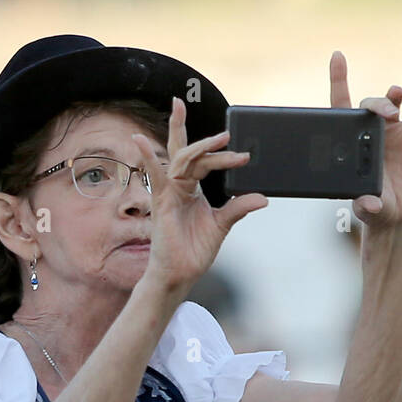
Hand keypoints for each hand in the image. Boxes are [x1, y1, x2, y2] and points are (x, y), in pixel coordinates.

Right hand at [130, 97, 267, 296]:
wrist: (181, 273)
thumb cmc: (194, 251)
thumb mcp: (222, 224)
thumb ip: (238, 207)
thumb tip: (262, 198)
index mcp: (192, 189)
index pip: (205, 162)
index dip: (223, 156)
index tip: (244, 157)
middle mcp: (179, 186)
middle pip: (187, 151)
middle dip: (196, 134)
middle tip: (220, 128)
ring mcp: (169, 191)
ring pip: (182, 159)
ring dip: (200, 146)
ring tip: (221, 139)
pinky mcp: (161, 201)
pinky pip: (154, 175)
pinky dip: (147, 157)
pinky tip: (139, 140)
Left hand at [330, 51, 401, 229]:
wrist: (396, 215)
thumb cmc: (376, 211)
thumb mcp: (369, 210)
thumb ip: (367, 205)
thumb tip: (367, 203)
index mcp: (353, 145)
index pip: (341, 108)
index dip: (339, 81)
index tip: (338, 56)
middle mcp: (370, 133)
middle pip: (369, 107)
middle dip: (377, 104)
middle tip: (388, 114)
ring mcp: (391, 132)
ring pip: (391, 103)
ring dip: (392, 97)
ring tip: (397, 98)